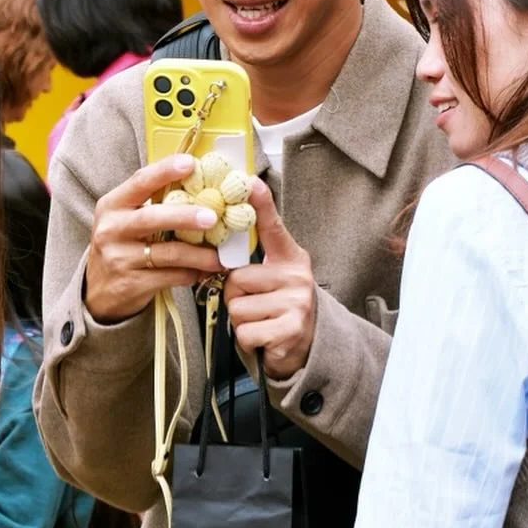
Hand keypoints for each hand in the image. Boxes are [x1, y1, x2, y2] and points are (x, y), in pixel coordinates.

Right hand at [84, 155, 221, 324]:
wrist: (97, 291)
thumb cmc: (122, 245)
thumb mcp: (125, 219)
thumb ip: (153, 203)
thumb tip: (201, 188)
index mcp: (112, 205)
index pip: (139, 182)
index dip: (165, 171)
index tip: (190, 163)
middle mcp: (112, 229)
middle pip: (151, 218)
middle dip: (185, 216)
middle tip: (212, 217)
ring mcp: (120, 258)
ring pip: (167, 254)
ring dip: (199, 255)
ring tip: (220, 256)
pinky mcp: (131, 284)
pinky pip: (170, 277)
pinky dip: (191, 273)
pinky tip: (203, 271)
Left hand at [224, 178, 315, 379]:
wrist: (307, 347)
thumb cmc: (280, 307)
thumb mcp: (273, 278)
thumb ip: (252, 260)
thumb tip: (220, 244)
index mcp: (290, 258)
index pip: (273, 226)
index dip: (261, 203)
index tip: (250, 180)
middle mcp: (297, 276)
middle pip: (236, 279)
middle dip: (236, 296)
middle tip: (255, 304)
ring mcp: (296, 303)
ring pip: (237, 307)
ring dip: (241, 320)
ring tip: (261, 321)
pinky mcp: (290, 330)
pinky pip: (244, 331)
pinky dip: (247, 339)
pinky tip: (264, 337)